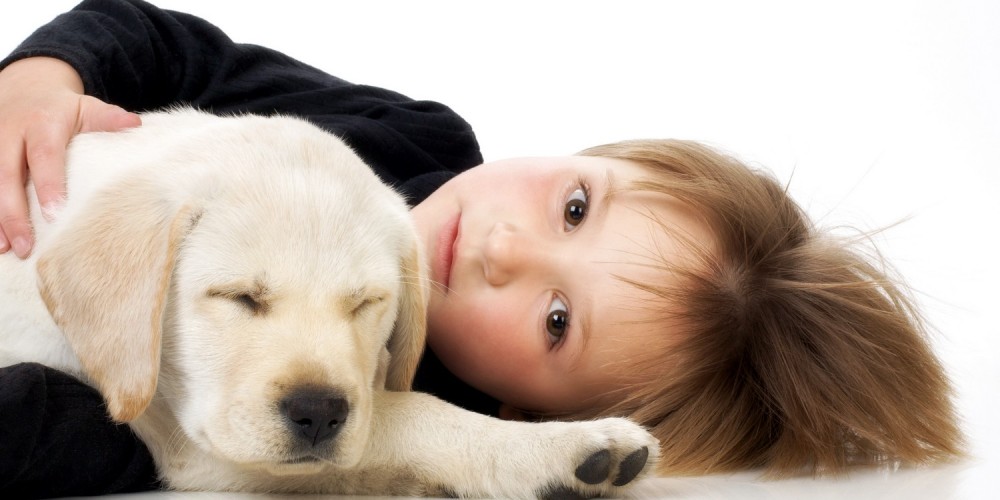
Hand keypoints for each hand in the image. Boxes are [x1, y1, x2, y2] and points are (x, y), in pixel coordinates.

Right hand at [0, 57, 140, 257]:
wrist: (26, 88)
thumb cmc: (63, 108)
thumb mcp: (87, 107)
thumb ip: (107, 119)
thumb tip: (135, 125)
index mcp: (42, 124)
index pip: (44, 156)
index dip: (48, 184)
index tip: (54, 213)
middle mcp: (11, 134)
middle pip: (7, 176)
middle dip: (14, 212)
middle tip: (26, 245)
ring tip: (6, 248)